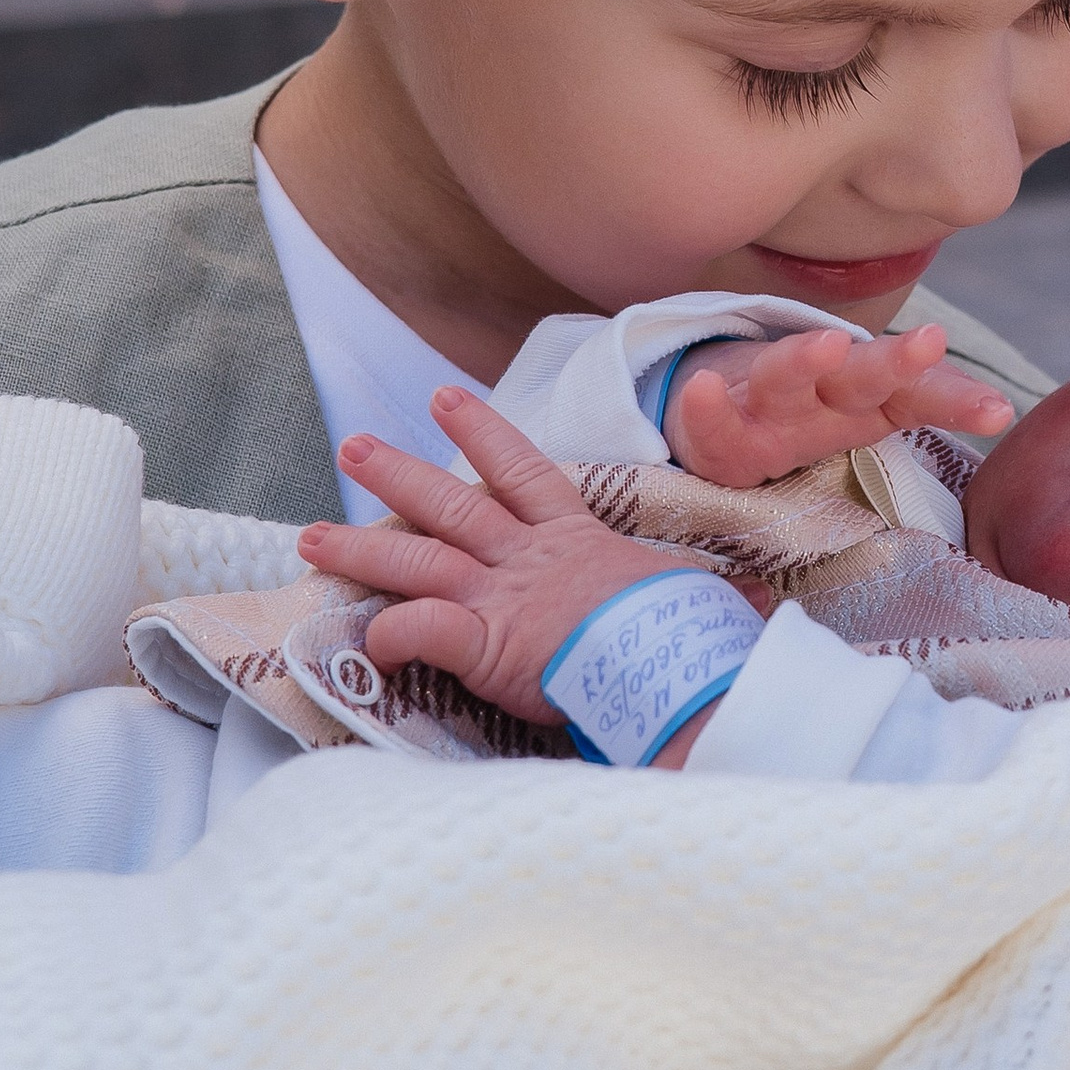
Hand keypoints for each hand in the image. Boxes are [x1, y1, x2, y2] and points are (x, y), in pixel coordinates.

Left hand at [300, 388, 720, 726]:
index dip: (481, 433)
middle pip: (452, 504)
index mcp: (575, 540)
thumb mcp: (698, 601)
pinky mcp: (484, 644)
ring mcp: (502, 598)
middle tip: (351, 447)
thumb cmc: (690, 637)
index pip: (523, 471)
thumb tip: (762, 605)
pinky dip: (389, 633)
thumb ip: (711, 597)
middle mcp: (529, 559)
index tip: (444, 399)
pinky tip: (363, 641)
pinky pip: (420, 630)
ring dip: (359, 548)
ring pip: (415, 560)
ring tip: (308, 537)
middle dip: (398, 475)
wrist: (680, 669)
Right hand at [666, 322, 1010, 485]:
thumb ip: (928, 397)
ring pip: (784, 378)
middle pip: (860, 375)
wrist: (711, 401)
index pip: (917, 392)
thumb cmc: (807, 404)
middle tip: (928, 342)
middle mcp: (820, 392)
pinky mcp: (718, 429)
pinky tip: (698, 388)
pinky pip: (711, 421)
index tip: (998, 411)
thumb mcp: (867, 407)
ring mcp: (765, 404)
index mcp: (864, 396)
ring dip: (805, 359)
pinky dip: (703, 406)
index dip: (954, 397)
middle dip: (893, 362)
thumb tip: (1002, 407)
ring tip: (829, 345)